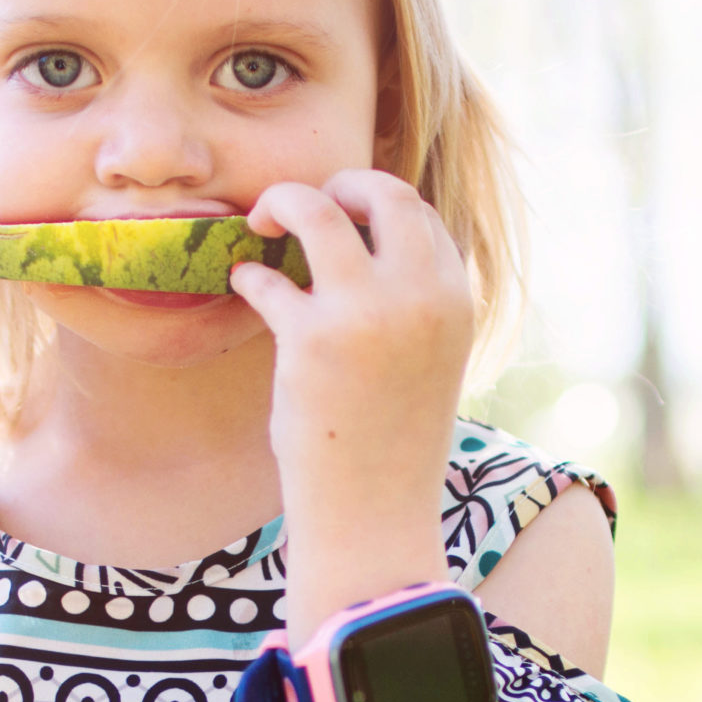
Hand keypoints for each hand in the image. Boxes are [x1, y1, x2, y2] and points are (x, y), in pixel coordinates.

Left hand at [231, 172, 472, 605]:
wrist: (376, 517)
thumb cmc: (395, 448)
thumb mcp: (428, 364)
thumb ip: (413, 306)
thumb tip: (365, 255)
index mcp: (458, 301)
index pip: (421, 216)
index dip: (377, 208)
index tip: (346, 222)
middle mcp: (422, 296)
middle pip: (381, 191)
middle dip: (337, 184)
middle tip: (302, 207)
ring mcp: (367, 312)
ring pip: (316, 208)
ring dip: (282, 201)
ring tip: (262, 220)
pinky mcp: (313, 339)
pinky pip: (267, 277)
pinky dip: (250, 274)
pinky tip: (243, 284)